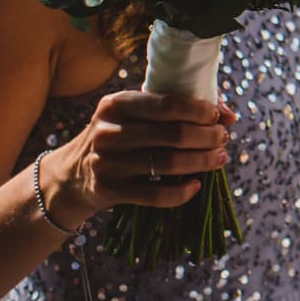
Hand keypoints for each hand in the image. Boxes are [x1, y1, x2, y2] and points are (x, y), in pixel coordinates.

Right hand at [40, 86, 233, 227]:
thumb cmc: (118, 137)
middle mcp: (108, 132)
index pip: (167, 104)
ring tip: (219, 159)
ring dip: (202, 162)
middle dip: (207, 137)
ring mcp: (106, 163)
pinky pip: (155, 195)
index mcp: (115, 104)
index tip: (218, 117)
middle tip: (223, 139)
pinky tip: (196, 185)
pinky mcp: (108, 190)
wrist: (71, 175)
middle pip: (173, 135)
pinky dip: (182, 192)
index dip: (200, 111)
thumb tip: (228, 114)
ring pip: (168, 164)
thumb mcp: (134, 116)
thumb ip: (177, 109)